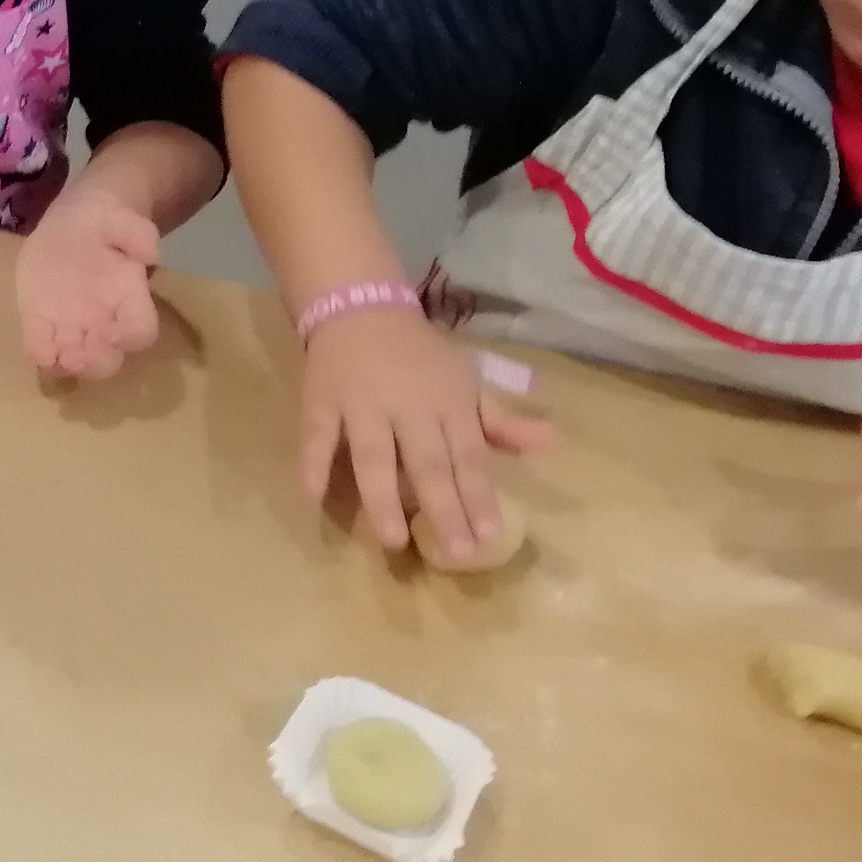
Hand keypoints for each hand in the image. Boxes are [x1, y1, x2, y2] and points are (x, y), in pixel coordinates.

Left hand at [17, 189, 162, 378]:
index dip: (132, 337)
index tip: (115, 334)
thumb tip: (150, 252)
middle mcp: (104, 322)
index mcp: (130, 298)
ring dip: (69, 365)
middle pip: (109, 359)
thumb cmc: (103, 223)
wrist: (72, 224)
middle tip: (80, 355)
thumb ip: (137, 231)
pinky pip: (41, 346)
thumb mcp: (120, 218)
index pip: (142, 330)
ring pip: (76, 361)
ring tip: (59, 358)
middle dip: (96, 362)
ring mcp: (72, 326)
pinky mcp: (41, 322)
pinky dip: (40, 353)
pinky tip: (39, 352)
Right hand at [296, 305, 552, 556]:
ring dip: (381, 497)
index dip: (479, 496)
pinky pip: (316, 434)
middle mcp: (408, 406)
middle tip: (457, 554)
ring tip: (392, 540)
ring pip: (373, 455)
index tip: (489, 537)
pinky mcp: (321, 400)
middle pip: (427, 462)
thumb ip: (499, 420)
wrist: (360, 306)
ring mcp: (362, 404)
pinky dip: (313, 461)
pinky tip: (313, 495)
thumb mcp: (466, 382)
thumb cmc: (419, 357)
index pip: (469, 456)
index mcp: (448, 403)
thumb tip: (548, 442)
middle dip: (443, 508)